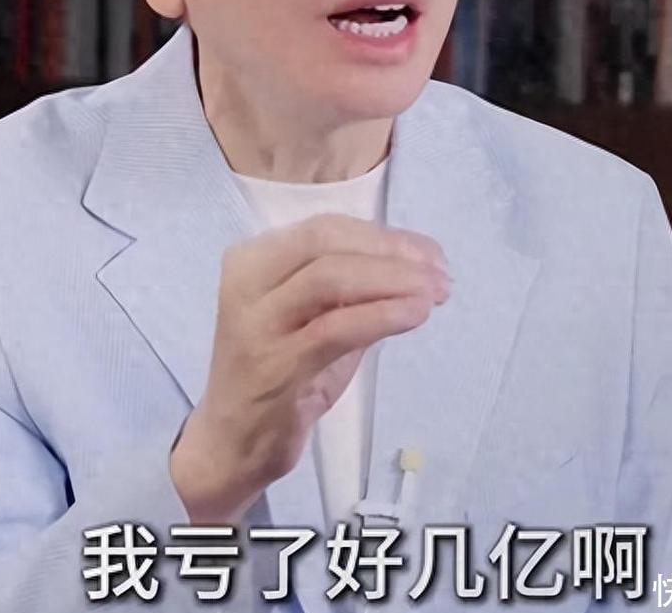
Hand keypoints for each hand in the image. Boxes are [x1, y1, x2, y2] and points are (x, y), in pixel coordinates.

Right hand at [170, 212, 450, 523]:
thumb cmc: (281, 374)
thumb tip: (421, 264)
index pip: (326, 228)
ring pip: (331, 277)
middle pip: (326, 242)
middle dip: (391, 251)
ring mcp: (257, 324)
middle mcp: (247, 282)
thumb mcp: (315, 319)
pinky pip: (335, 328)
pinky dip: (383, 315)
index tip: (431, 253)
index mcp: (254, 260)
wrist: (232, 442)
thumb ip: (354, 288)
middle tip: (439, 272)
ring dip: (393, 280)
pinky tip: (416, 315)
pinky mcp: (274, 366)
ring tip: (435, 292)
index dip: (384, 235)